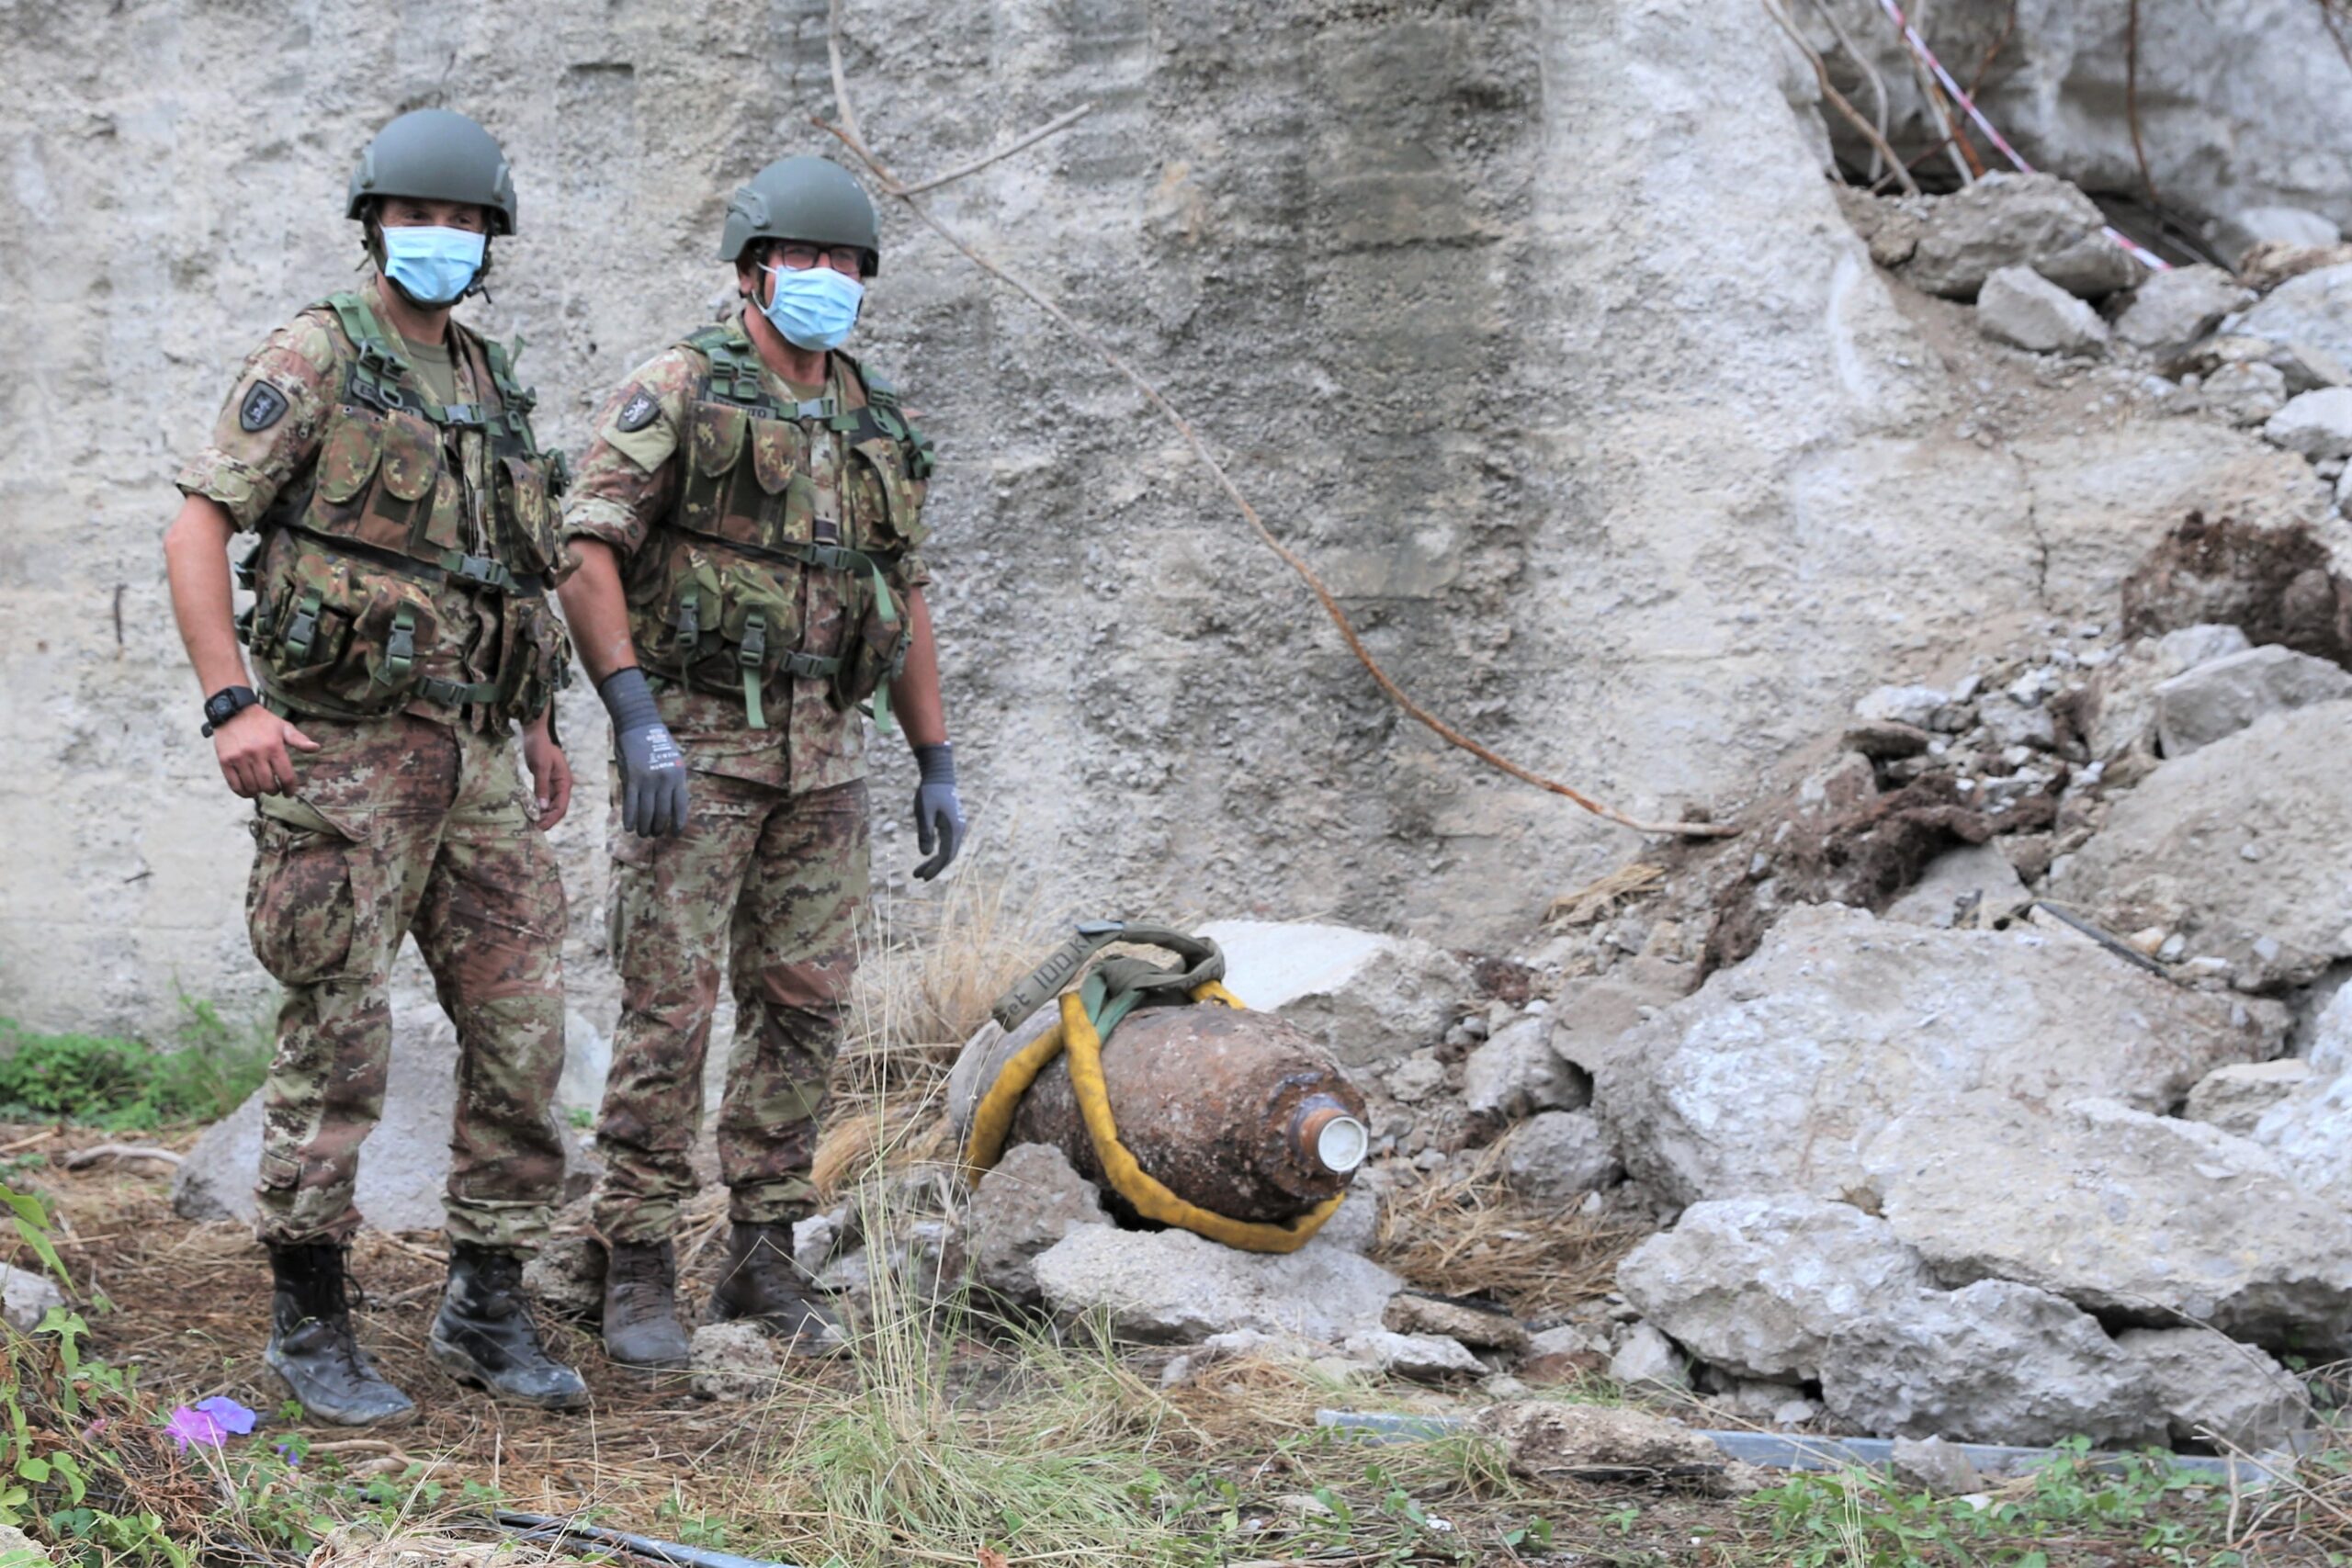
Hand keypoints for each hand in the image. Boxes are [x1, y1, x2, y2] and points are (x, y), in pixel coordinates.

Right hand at [213, 704, 318, 798]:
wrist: (232, 711)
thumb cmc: (262, 721)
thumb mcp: (283, 726)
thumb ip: (299, 740)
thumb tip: (316, 748)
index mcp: (274, 747)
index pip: (286, 776)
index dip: (290, 788)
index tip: (289, 792)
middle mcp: (256, 753)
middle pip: (268, 785)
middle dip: (274, 791)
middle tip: (275, 789)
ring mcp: (239, 758)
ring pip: (252, 787)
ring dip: (259, 792)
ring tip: (262, 789)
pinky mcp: (225, 761)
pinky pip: (234, 785)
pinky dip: (243, 792)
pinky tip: (248, 791)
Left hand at [523, 724, 573, 830]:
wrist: (535, 735)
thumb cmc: (540, 748)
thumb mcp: (541, 767)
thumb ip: (542, 787)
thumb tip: (542, 808)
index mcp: (565, 783)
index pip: (561, 807)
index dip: (551, 819)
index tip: (539, 826)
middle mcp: (562, 787)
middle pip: (557, 809)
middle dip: (547, 820)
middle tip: (533, 829)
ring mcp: (554, 786)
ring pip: (550, 806)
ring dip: (542, 816)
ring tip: (530, 824)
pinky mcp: (545, 784)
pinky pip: (543, 800)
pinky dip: (537, 807)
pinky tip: (529, 813)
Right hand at [598, 667, 688, 837]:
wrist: (639, 724)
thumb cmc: (656, 743)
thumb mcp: (673, 760)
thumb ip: (673, 781)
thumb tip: (672, 805)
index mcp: (678, 775)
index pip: (681, 806)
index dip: (678, 823)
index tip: (676, 833)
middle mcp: (665, 780)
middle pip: (663, 812)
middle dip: (658, 827)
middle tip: (654, 834)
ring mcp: (648, 780)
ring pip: (647, 812)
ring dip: (644, 827)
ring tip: (642, 834)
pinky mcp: (632, 778)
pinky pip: (631, 804)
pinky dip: (630, 818)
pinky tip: (629, 827)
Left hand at [911, 741, 963, 880]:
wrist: (940, 776)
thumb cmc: (930, 792)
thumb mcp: (923, 811)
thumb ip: (925, 832)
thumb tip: (925, 854)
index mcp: (953, 828)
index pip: (946, 855)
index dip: (935, 868)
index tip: (923, 877)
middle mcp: (959, 830)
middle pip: (949, 856)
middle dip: (934, 868)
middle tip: (918, 877)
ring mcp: (958, 827)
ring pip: (949, 850)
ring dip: (935, 862)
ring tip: (919, 871)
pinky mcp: (954, 824)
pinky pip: (948, 844)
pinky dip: (938, 852)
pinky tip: (928, 856)